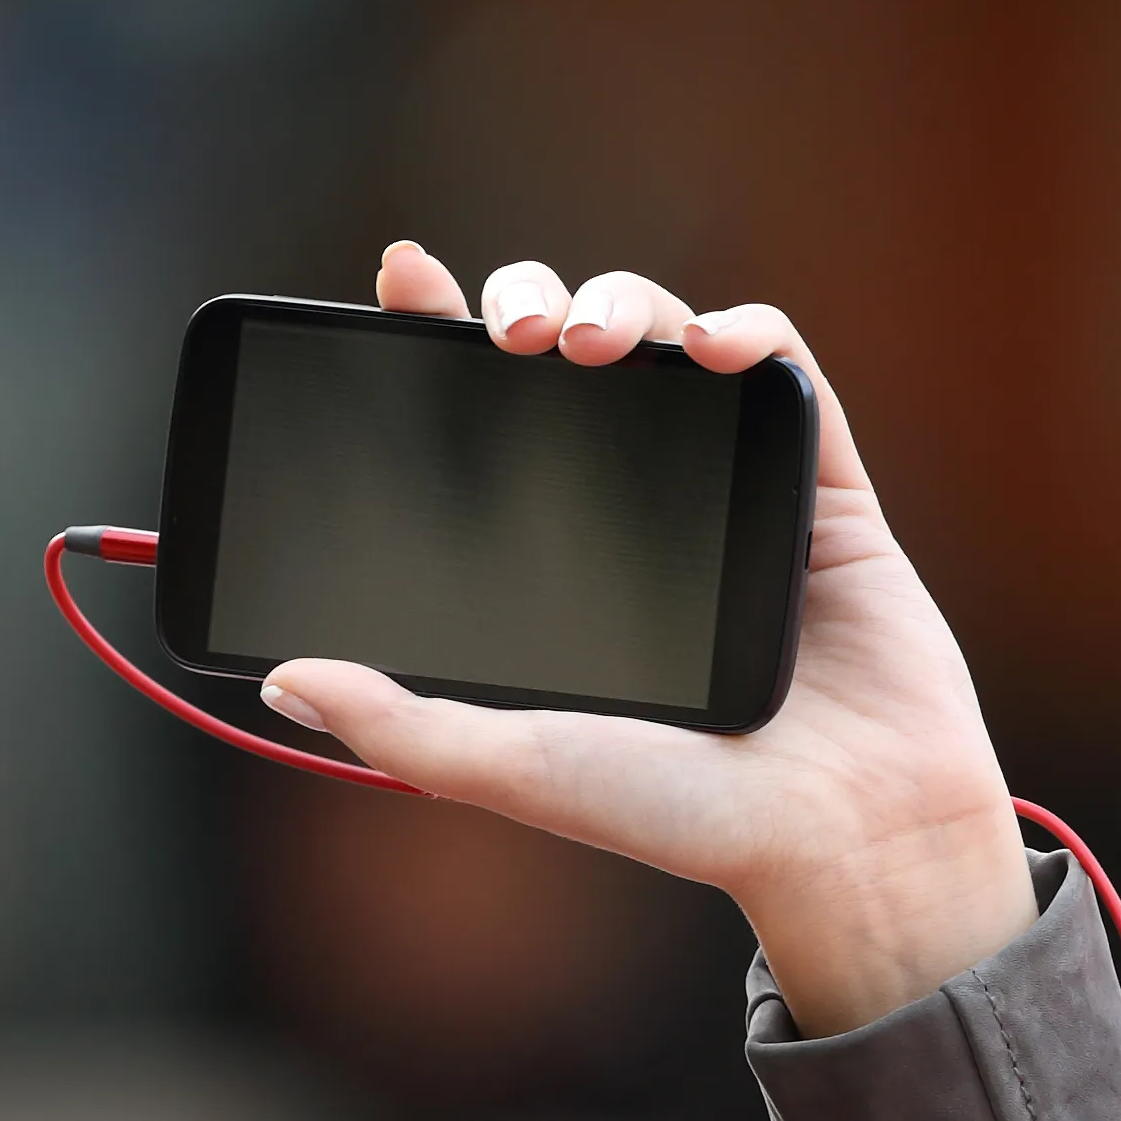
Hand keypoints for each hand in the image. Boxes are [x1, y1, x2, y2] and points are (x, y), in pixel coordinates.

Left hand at [259, 243, 1036, 1034]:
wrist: (837, 841)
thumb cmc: (675, 816)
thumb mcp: (507, 763)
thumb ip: (395, 723)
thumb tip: (283, 678)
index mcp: (556, 558)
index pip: (479, 417)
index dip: (439, 336)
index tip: (400, 279)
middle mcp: (637, 506)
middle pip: (570, 352)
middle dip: (531, 305)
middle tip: (509, 335)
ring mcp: (730, 488)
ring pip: (669, 340)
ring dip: (624, 304)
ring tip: (585, 337)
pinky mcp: (822, 489)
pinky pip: (788, 375)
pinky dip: (749, 333)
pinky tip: (712, 344)